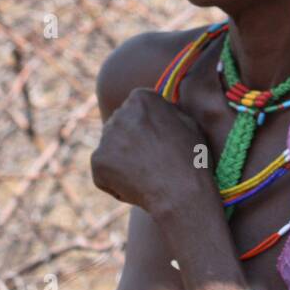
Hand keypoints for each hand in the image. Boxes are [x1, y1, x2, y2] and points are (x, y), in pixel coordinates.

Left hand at [91, 87, 214, 214]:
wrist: (181, 190)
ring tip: (146, 174)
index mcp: (141, 98)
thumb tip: (157, 112)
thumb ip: (167, 111)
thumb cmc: (191, 156)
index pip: (137, 106)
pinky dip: (115, 178)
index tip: (159, 137)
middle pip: (121, 124)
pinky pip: (104, 169)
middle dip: (131, 137)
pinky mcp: (97, 161)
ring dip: (123, 157)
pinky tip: (136, 185)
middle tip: (151, 158)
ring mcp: (105, 138)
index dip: (148, 123)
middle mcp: (119, 113)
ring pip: (112, 146)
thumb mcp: (188, 122)